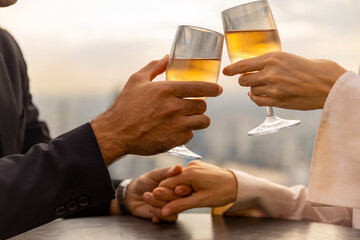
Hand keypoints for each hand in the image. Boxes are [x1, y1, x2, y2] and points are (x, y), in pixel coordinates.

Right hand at [91, 55, 222, 164]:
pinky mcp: (174, 140)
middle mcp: (174, 107)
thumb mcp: (136, 80)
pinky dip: (186, 132)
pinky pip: (190, 135)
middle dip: (200, 105)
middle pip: (203, 106)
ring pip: (202, 121)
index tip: (218, 90)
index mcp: (166, 89)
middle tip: (192, 106)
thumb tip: (167, 57)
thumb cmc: (125, 105)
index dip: (213, 89)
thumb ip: (154, 67)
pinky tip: (175, 129)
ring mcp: (176, 125)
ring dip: (198, 119)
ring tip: (189, 118)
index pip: (201, 87)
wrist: (116, 133)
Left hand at [111, 165, 183, 221]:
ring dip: (159, 204)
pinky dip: (159, 214)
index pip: (187, 186)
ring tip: (147, 197)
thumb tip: (179, 167)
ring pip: (175, 208)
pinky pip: (170, 217)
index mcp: (178, 183)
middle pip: (181, 198)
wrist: (133, 196)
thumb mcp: (154, 174)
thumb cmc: (144, 182)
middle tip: (155, 192)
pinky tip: (151, 209)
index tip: (174, 188)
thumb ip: (166, 172)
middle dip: (167, 195)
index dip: (181, 188)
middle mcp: (178, 195)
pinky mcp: (169, 215)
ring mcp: (174, 205)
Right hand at [146, 161, 236, 217]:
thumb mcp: (200, 201)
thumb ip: (181, 205)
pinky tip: (188, 193)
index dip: (162, 194)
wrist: (238, 184)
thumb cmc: (222, 192)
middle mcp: (191, 166)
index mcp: (190, 172)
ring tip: (182, 200)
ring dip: (178, 189)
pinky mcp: (199, 167)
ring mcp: (195, 165)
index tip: (156, 203)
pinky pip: (186, 176)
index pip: (167, 182)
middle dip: (169, 192)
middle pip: (172, 180)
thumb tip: (165, 210)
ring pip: (179, 179)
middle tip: (168, 204)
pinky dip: (184, 185)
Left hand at [223, 51, 345, 109]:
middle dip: (245, 80)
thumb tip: (251, 70)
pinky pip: (257, 101)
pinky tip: (261, 95)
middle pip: (244, 80)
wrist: (326, 83)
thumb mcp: (286, 58)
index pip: (243, 64)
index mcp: (272, 58)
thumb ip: (268, 63)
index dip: (231, 69)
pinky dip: (256, 98)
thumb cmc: (308, 68)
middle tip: (251, 79)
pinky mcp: (277, 101)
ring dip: (253, 89)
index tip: (225, 71)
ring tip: (264, 86)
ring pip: (251, 91)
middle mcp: (270, 73)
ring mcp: (273, 88)